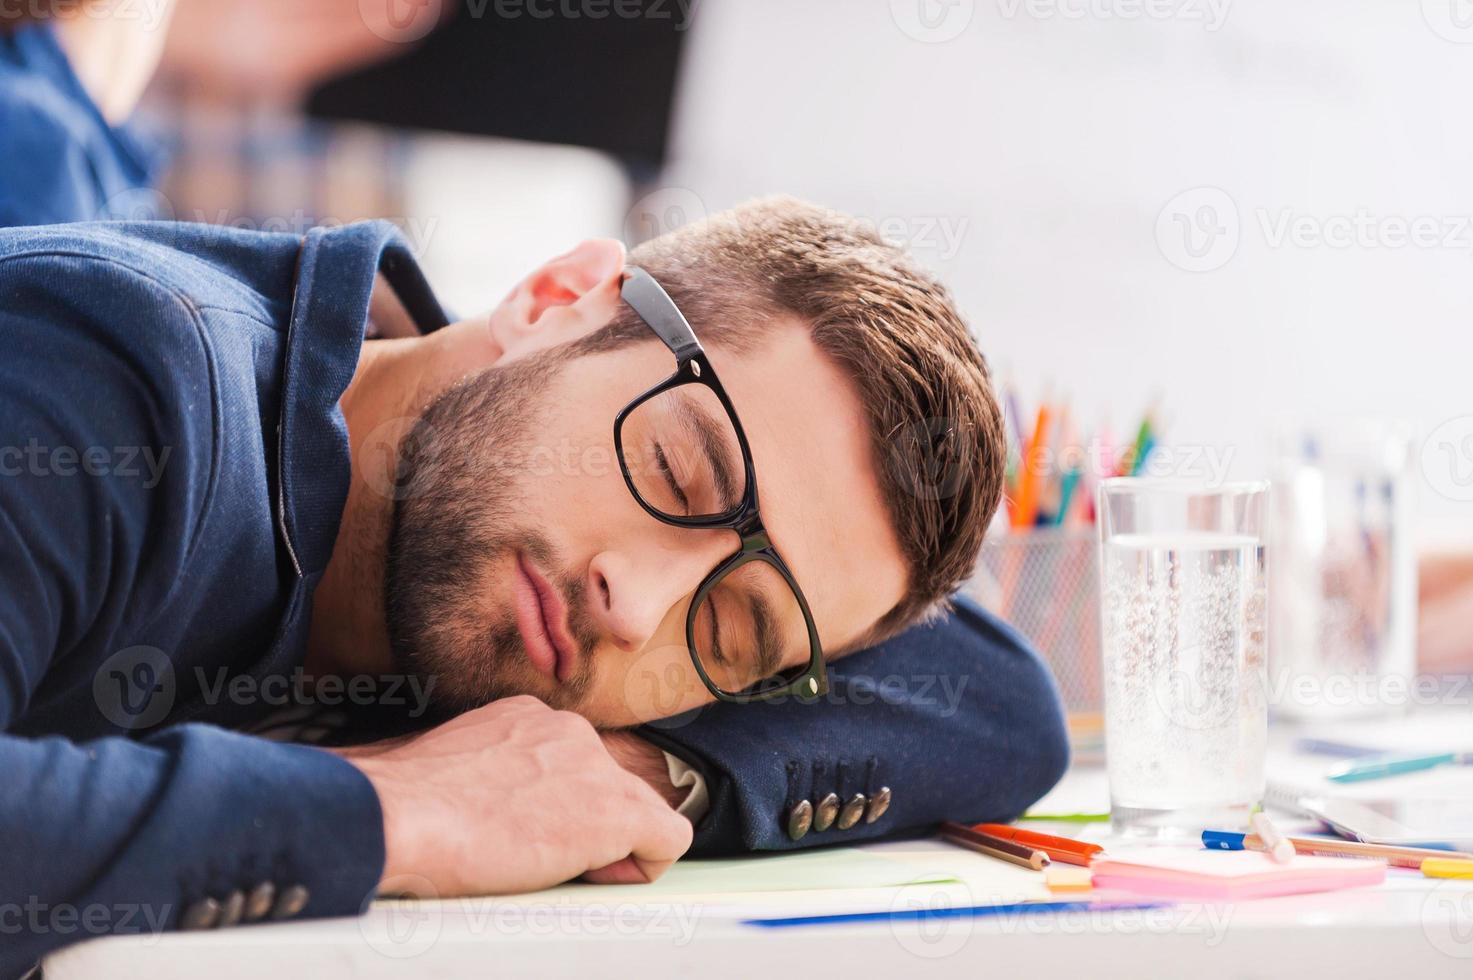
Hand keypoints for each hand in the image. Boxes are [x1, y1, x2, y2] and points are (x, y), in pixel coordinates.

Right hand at [336, 696, 691, 896]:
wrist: (400, 814)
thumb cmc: (402, 803)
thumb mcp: (447, 766)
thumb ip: (482, 773)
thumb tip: (474, 801)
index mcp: (528, 718)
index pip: (573, 764)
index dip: (556, 810)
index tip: (520, 834)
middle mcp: (568, 729)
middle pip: (608, 785)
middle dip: (584, 827)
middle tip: (535, 857)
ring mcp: (594, 766)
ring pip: (639, 811)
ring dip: (607, 848)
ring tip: (553, 869)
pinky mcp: (612, 810)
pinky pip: (668, 838)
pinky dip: (642, 866)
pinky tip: (596, 877)